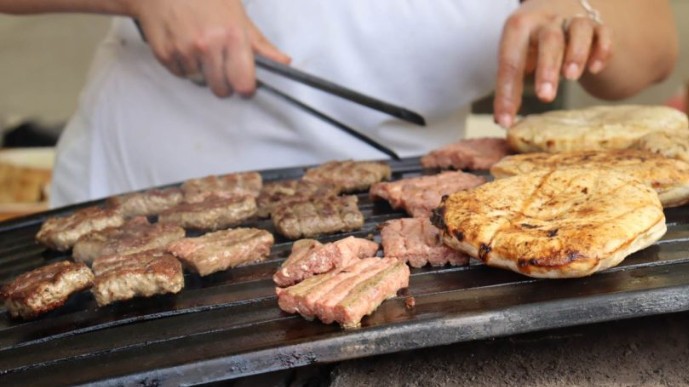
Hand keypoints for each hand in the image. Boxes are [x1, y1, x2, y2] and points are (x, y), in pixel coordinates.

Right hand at [127, 0, 289, 96]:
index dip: (246, 87)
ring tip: (199, 47)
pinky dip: (183, 65)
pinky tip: (184, 44)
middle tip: (220, 62)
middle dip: (223, 81)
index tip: (245, 83)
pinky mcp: (164, 54)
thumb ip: (259, 43)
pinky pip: (180, 75)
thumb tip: (284, 63)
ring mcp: (184, 51)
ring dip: (202, 72)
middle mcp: (207, 45)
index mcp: (231, 35)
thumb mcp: (236, 13)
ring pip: (199, 82)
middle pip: (221, 90)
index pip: (244, 84)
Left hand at [493, 0, 611, 127]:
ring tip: (571, 77)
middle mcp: (547, 20)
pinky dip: (601, 50)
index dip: (506, 91)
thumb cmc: (535, 45)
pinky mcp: (600, 27)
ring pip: (578, 30)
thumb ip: (511, 84)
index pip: (510, 59)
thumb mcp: (519, 58)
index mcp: (520, 27)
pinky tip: (595, 69)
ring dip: (576, 54)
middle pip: (548, 39)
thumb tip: (503, 120)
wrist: (565, 18)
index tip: (505, 121)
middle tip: (544, 97)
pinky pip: (604, 34)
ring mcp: (575, 21)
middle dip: (546, 67)